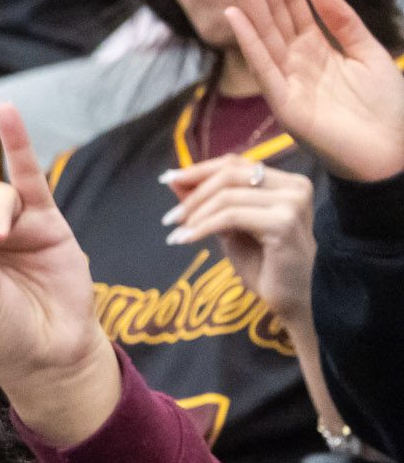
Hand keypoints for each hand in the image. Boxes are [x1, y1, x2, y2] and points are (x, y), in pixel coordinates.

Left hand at [162, 154, 316, 328]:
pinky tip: (185, 240)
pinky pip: (230, 217)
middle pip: (229, 174)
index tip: (168, 180)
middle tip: (170, 217)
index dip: (199, 170)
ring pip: (227, 196)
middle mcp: (294, 187)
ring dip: (194, 214)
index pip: (235, 163)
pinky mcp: (284, 223)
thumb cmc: (264, 265)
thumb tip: (175, 180)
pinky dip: (202, 227)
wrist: (290, 299)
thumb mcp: (231, 227)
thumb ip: (210, 202)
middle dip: (193, 194)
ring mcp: (292, 203)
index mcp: (286, 182)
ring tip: (176, 232)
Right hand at [225, 0, 403, 182]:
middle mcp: (296, 62)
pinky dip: (249, 41)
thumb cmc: (387, 110)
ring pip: (264, 31)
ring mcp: (288, 81)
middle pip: (273, 11)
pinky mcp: (286, 104)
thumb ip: (343, 20)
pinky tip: (236, 15)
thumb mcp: (370, 52)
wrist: (394, 154)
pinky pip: (264, 67)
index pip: (291, 4)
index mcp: (316, 49)